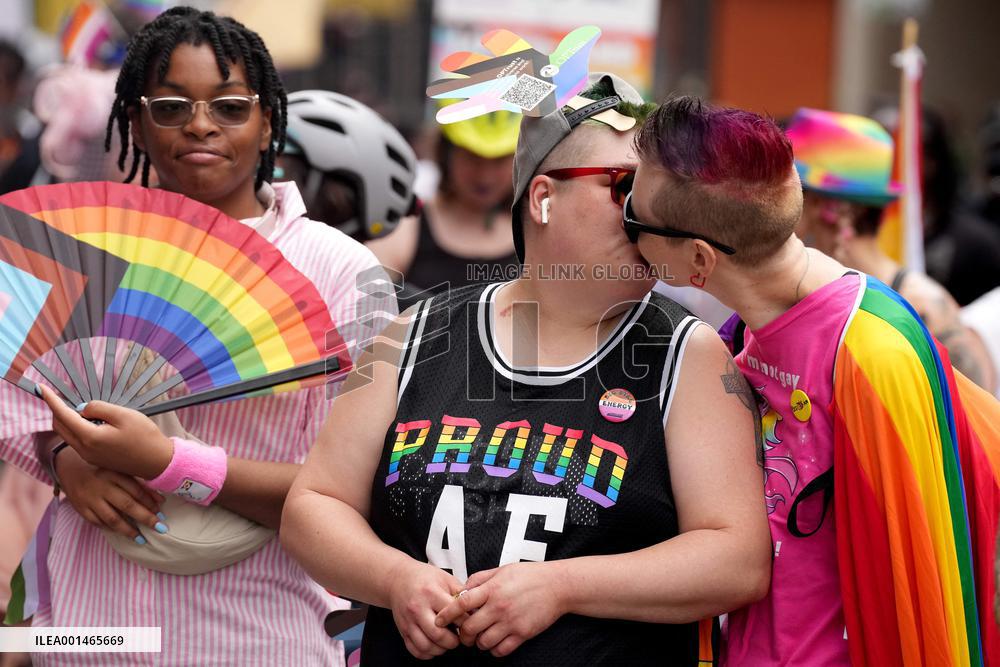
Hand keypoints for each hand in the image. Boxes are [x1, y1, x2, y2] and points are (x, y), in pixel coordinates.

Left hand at [39, 385, 172, 478]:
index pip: (63, 415)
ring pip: (67, 434)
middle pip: (59, 426)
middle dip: (55, 409)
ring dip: (66, 419)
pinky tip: (90, 421)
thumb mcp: (124, 415)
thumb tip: (83, 409)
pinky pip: (78, 441)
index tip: (41, 388)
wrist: (157, 462)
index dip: (51, 400)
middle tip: (57, 395)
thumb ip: (99, 408)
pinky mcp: (95, 459)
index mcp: (90, 437)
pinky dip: (76, 428)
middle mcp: (84, 449)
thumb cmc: (144, 437)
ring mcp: (89, 456)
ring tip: (77, 407)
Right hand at [55, 446, 166, 541]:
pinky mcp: (80, 508)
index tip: (162, 511)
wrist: (67, 464)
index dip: (151, 502)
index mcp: (114, 473)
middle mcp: (102, 486)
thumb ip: (137, 482)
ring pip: (112, 518)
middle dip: (146, 518)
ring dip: (129, 530)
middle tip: (160, 527)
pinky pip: (97, 522)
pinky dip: (110, 529)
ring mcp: (90, 498)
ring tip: (141, 538)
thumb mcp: (118, 468)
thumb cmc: (101, 467)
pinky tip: (121, 532)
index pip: (136, 490)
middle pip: (127, 505)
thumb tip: (159, 499)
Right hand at [387, 560, 463, 658]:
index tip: (471, 624)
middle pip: (438, 635)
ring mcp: (408, 621)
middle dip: (454, 641)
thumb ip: (460, 593)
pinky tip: (435, 646)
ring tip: (448, 642)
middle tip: (460, 638)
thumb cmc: (424, 578)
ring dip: (441, 649)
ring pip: (426, 646)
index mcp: (431, 593)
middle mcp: (417, 608)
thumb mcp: (445, 578)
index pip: (453, 614)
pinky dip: (427, 653)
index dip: (466, 623)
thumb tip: (476, 609)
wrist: (398, 579)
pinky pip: (415, 649)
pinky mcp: (402, 630)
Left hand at [435, 562, 564, 657]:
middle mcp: (499, 606)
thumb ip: (480, 579)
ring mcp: (511, 621)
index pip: (461, 603)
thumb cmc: (529, 575)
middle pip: (469, 628)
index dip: (447, 614)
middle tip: (463, 635)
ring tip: (481, 638)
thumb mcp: (502, 570)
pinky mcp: (522, 633)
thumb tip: (462, 590)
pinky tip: (495, 643)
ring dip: (478, 643)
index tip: (439, 620)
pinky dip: (494, 650)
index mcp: (492, 588)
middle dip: (463, 635)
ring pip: (483, 643)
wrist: (557, 585)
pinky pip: (501, 650)